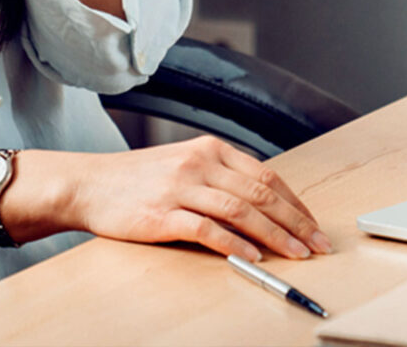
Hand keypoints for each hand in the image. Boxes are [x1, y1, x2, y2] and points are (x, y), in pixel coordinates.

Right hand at [69, 135, 331, 261]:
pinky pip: (208, 230)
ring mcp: (179, 187)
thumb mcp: (181, 164)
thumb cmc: (136, 179)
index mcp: (206, 148)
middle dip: (295, 222)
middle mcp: (196, 163)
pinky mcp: (163, 214)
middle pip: (259, 193)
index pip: (264, 175)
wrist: (89, 183)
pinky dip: (235, 245)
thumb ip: (218, 177)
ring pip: (240, 211)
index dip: (295, 203)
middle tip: (318, 246)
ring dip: (275, 236)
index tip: (313, 226)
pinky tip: (252, 257)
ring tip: (296, 255)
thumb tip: (264, 205)